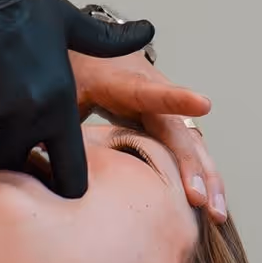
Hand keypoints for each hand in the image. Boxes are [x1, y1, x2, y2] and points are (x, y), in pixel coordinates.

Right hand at [0, 0, 153, 197]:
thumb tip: (148, 31)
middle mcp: (21, 117)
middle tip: (13, 123)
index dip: (66, 181)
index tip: (59, 177)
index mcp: (56, 103)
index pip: (70, 174)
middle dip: (19, 155)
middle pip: (20, 162)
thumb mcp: (66, 20)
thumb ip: (108, 41)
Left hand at [73, 54, 225, 220]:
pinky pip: (189, 151)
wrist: (88, 49)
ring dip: (207, 177)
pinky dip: (202, 177)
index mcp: (124, 81)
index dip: (175, 99)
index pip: (151, 92)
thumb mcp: (62, 90)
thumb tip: (44, 156)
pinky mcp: (167, 123)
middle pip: (178, 130)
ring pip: (192, 144)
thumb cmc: (75, 70)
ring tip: (217, 213)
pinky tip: (212, 208)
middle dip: (193, 165)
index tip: (203, 103)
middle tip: (200, 198)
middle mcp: (155, 93)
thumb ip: (58, 121)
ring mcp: (165, 108)